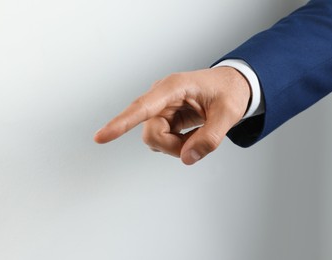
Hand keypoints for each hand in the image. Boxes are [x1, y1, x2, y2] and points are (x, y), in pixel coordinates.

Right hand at [94, 67, 250, 164]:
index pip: (142, 107)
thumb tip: (187, 158)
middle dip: (173, 146)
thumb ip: (210, 138)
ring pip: (154, 138)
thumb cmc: (229, 92)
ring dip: (175, 146)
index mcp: (174, 87)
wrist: (231, 85)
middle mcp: (161, 96)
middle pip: (151, 132)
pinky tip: (190, 134)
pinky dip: (176, 144)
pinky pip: (161, 139)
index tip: (100, 137)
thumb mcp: (229, 114)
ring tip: (197, 132)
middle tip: (198, 144)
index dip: (120, 123)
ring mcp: (160, 107)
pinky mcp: (162, 117)